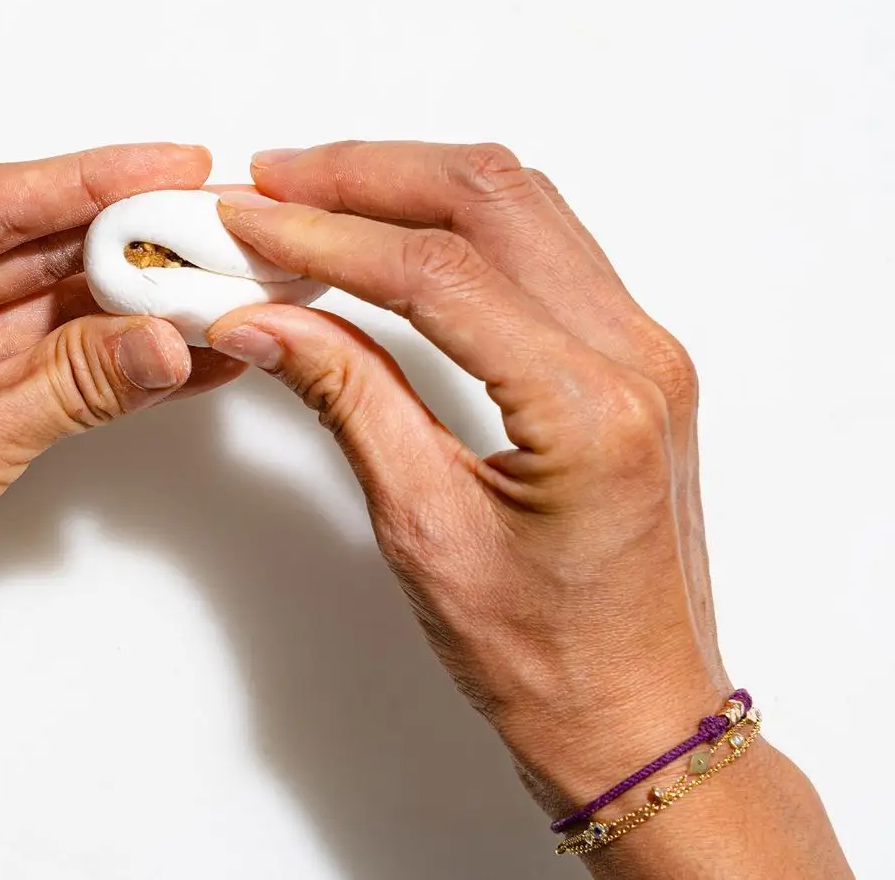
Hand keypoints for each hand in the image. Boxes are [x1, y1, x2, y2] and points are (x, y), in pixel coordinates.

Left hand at [0, 143, 241, 878]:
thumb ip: (68, 387)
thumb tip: (166, 339)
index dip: (89, 181)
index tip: (171, 164)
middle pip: (23, 250)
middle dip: (124, 241)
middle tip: (212, 223)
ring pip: (45, 311)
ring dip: (130, 305)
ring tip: (215, 286)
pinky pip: (48, 371)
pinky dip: (111, 366)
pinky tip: (178, 356)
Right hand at [207, 142, 849, 875]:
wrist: (640, 717)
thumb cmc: (552, 662)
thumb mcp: (425, 532)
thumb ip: (348, 400)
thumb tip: (263, 320)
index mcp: (590, 410)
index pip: (437, 272)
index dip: (326, 237)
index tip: (248, 223)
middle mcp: (636, 358)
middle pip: (490, 199)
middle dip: (367, 176)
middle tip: (271, 182)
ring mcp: (646, 350)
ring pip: (524, 204)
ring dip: (414, 182)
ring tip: (317, 192)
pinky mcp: (635, 358)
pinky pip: (546, 243)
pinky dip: (460, 218)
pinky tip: (394, 229)